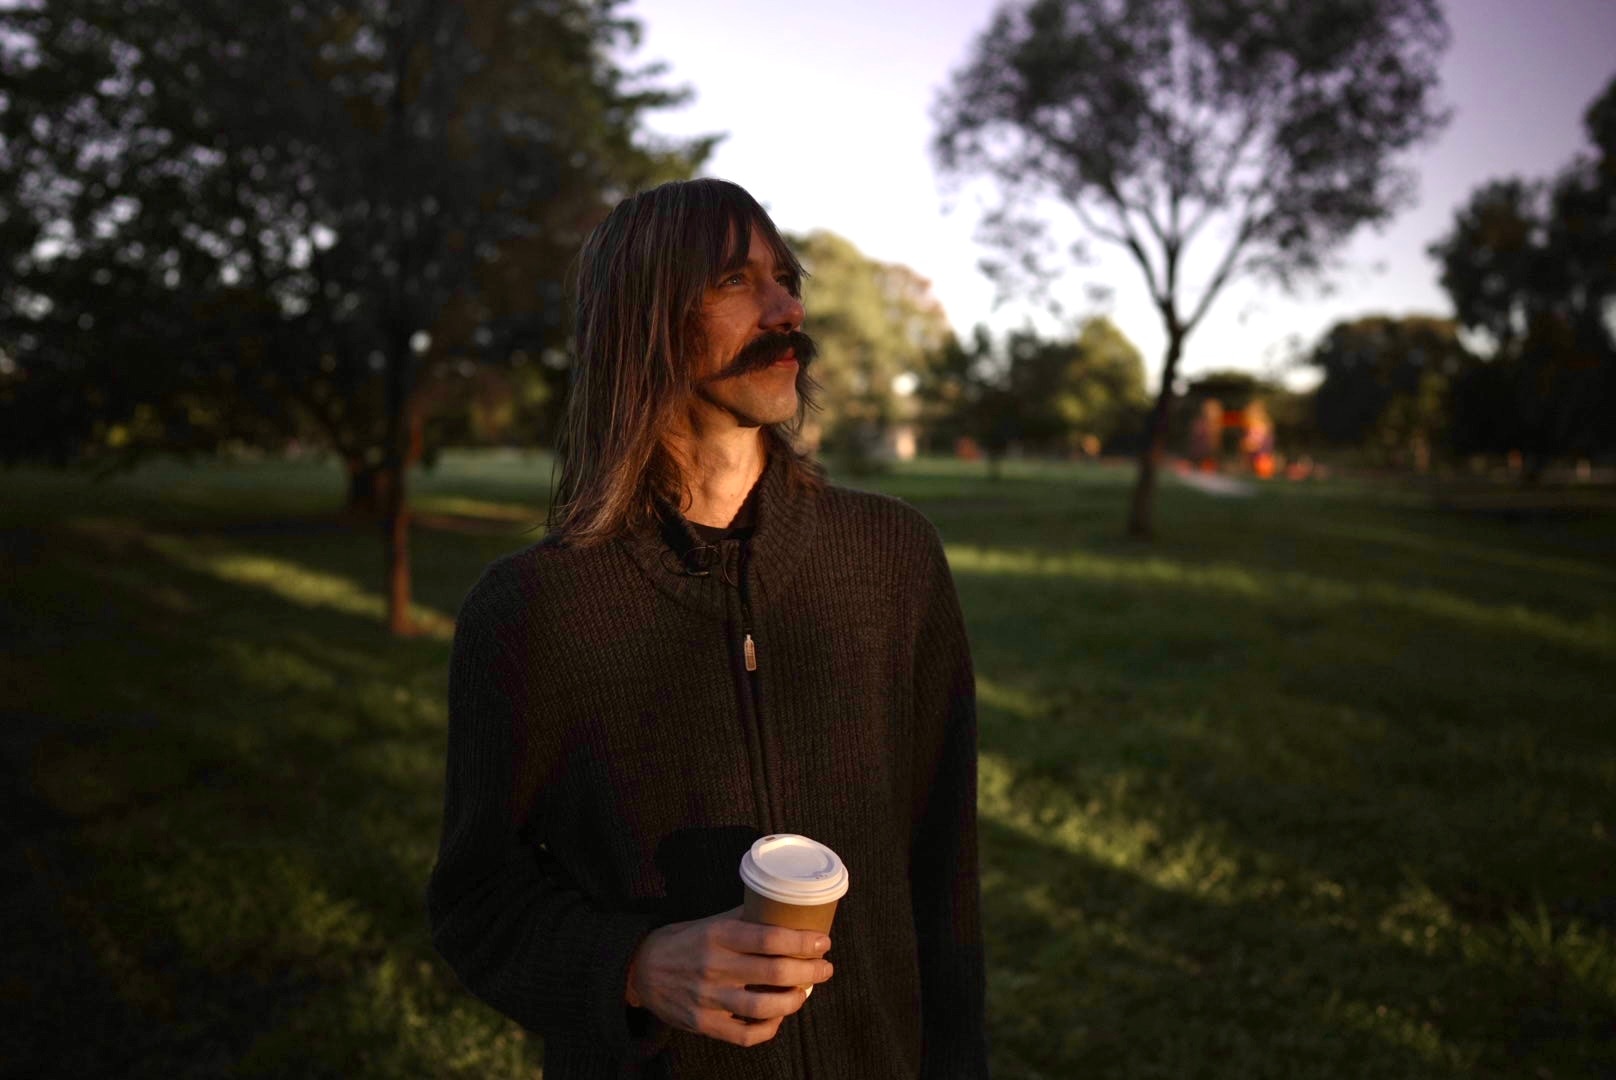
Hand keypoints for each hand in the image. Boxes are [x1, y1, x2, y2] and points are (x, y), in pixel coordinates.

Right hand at [625, 906, 833, 1046]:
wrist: (639, 970)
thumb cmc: (682, 941)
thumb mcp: (710, 921)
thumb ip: (744, 918)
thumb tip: (784, 909)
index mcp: (717, 935)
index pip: (769, 938)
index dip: (802, 942)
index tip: (822, 942)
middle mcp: (714, 966)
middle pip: (774, 973)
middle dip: (809, 972)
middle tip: (825, 967)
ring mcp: (708, 998)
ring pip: (764, 1008)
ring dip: (794, 1001)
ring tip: (805, 992)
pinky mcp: (703, 1024)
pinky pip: (744, 1035)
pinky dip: (769, 1029)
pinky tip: (778, 1018)